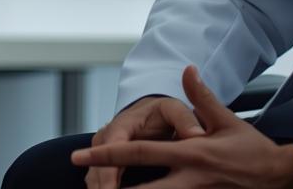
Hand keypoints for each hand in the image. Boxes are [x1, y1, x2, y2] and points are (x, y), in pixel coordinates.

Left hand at [72, 65, 292, 188]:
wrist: (280, 176)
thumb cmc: (250, 148)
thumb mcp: (226, 120)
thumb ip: (201, 97)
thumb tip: (187, 69)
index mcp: (189, 153)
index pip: (139, 153)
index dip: (107, 155)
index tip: (80, 155)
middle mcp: (188, 179)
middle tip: (88, 188)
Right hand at [82, 86, 205, 188]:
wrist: (147, 111)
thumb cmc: (161, 113)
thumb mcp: (174, 110)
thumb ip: (185, 120)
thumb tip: (197, 135)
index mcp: (123, 125)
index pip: (112, 149)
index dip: (109, 171)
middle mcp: (106, 138)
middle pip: (98, 168)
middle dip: (101, 187)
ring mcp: (102, 151)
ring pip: (95, 176)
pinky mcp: (103, 162)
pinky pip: (98, 179)